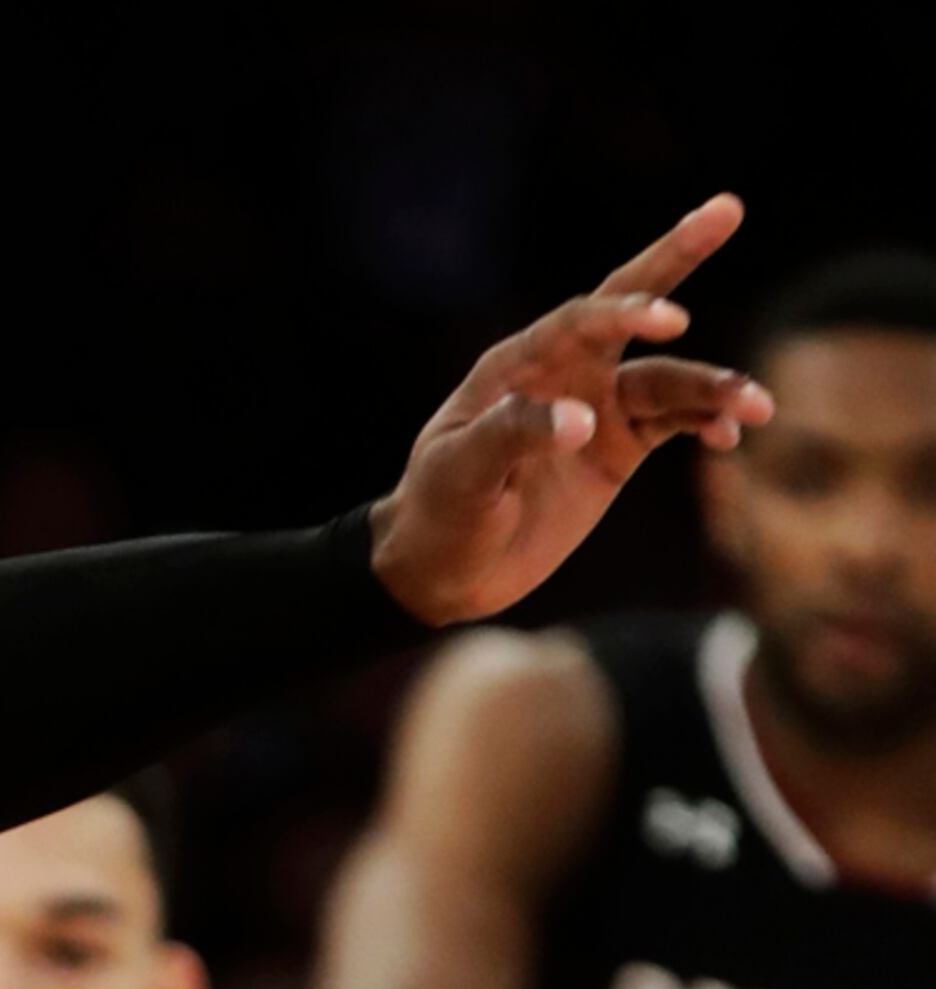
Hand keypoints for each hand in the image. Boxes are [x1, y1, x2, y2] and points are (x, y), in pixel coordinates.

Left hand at [370, 197, 772, 628]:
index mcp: (521, 364)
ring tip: (759, 406)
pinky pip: (676, 422)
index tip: (671, 319)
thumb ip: (512, 436)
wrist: (440, 570)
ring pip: (669, 378)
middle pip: (633, 305)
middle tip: (726, 209)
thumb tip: (583, 418)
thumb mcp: (459, 475)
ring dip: (715, 388)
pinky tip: (731, 434)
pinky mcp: (619, 447)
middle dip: (678, 256)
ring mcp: (599, 406)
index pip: (583, 319)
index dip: (628, 312)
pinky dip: (707, 423)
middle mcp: (568, 371)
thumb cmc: (438, 512)